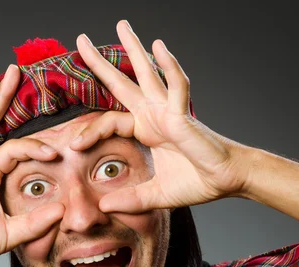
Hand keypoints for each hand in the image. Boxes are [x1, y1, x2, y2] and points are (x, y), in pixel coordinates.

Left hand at [71, 20, 252, 212]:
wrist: (226, 181)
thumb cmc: (196, 182)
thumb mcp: (155, 194)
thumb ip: (131, 199)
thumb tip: (104, 208)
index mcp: (146, 129)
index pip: (110, 120)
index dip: (89, 131)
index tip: (72, 145)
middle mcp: (154, 114)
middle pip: (122, 83)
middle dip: (100, 63)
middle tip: (81, 40)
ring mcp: (168, 110)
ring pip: (147, 74)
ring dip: (134, 48)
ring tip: (120, 25)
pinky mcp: (184, 114)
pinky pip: (176, 85)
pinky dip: (168, 66)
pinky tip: (158, 46)